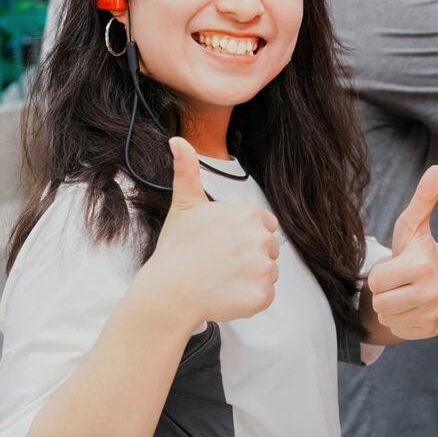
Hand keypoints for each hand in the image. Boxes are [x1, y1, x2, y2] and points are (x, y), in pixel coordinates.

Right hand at [140, 137, 279, 326]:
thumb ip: (187, 169)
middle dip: (248, 255)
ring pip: (268, 271)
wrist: (169, 292)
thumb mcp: (184, 204)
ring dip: (250, 276)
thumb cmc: (177, 248)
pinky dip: (250, 298)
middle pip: (268, 248)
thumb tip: (177, 140)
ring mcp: (263, 269)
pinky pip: (265, 295)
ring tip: (221, 277)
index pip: (264, 224)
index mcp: (249, 215)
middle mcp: (261, 240)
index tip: (223, 242)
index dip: (243, 234)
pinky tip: (227, 292)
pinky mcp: (262, 296)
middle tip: (219, 261)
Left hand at [365, 166, 437, 340]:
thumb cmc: (413, 247)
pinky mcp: (433, 330)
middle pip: (379, 302)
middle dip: (384, 290)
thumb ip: (422, 197)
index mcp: (424, 266)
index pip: (375, 282)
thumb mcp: (411, 223)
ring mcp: (434, 314)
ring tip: (405, 291)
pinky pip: (398, 331)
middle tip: (400, 279)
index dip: (380, 272)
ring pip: (386, 317)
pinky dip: (400, 320)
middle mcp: (434, 293)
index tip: (397, 264)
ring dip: (390, 305)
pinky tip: (412, 305)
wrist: (432, 277)